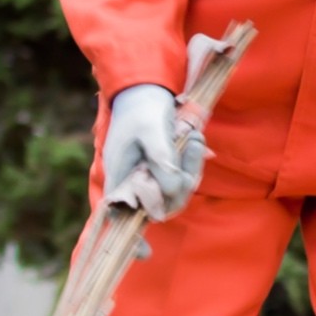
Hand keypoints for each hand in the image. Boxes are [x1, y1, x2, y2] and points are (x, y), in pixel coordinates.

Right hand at [101, 82, 205, 217]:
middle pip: (158, 204)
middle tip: (194, 147)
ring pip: (173, 191)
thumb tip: (172, 187)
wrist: (145, 88)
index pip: (125, 211)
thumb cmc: (142, 107)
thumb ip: (160, 156)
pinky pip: (179, 178)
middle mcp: (131, 180)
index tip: (157, 227)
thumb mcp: (151, 127)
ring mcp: (146, 176)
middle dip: (181, 183)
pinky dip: (190, 163)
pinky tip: (196, 141)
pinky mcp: (160, 169)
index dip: (143, 220)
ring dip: (190, 169)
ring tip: (196, 139)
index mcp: (119, 173)